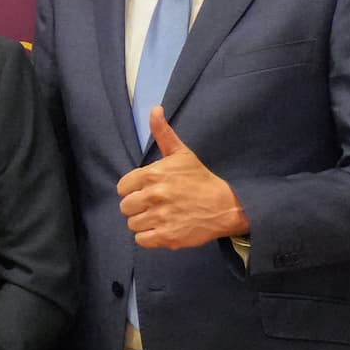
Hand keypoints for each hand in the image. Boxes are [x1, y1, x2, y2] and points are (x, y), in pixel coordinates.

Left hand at [116, 108, 246, 248]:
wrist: (227, 206)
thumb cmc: (200, 179)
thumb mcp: (182, 154)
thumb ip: (163, 134)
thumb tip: (155, 109)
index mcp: (153, 175)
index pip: (122, 187)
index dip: (133, 190)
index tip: (148, 190)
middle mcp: (154, 196)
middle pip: (125, 207)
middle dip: (138, 207)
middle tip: (157, 205)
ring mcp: (160, 217)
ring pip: (132, 224)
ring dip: (144, 222)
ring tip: (162, 216)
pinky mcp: (167, 237)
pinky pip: (141, 240)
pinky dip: (150, 237)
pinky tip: (164, 228)